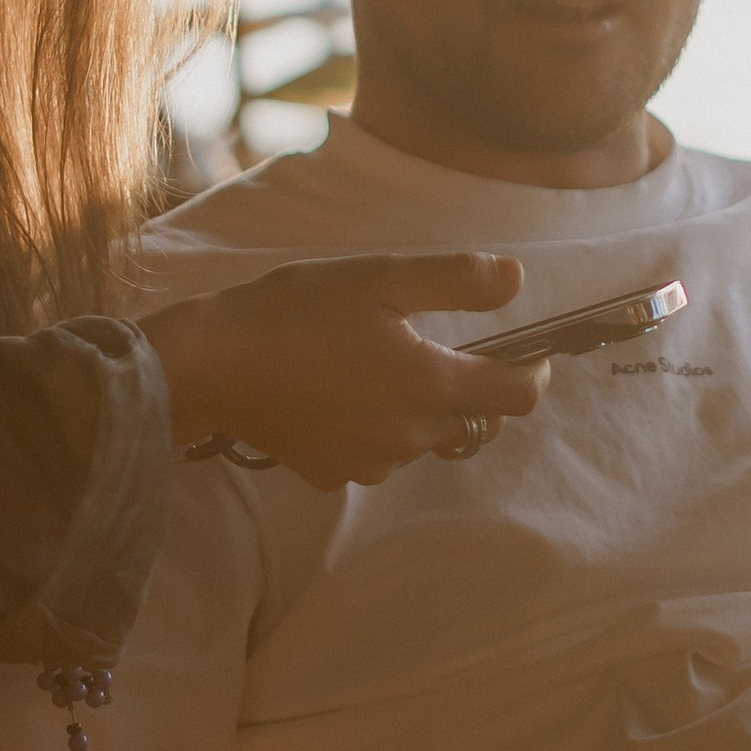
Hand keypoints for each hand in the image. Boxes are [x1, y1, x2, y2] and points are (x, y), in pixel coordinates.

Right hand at [141, 255, 552, 492]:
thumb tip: (517, 281)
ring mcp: (370, 462)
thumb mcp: (382, 278)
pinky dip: (377, 425)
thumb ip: (458, 280)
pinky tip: (344, 391)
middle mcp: (410, 437)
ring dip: (422, 407)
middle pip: (472, 420)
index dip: (536, 373)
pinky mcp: (332, 473)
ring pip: (424, 437)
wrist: (214, 364)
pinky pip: (378, 453)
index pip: (516, 396)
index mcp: (431, 387)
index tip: (536, 353)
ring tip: (381, 362)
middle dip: (473, 386)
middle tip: (441, 342)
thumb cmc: (298, 312)